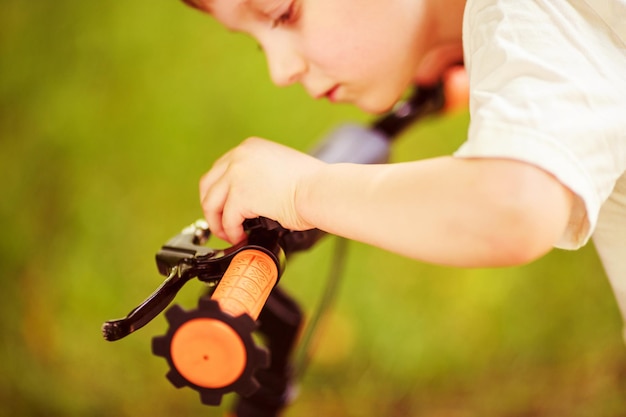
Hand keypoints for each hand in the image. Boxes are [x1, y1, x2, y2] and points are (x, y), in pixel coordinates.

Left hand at [199, 137, 323, 242]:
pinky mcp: (240, 196)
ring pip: (211, 203)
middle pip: (208, 184)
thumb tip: (252, 195)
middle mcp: (239, 156)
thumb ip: (260, 175)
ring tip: (229, 234)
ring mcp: (237, 175)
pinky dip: (231, 232)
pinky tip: (241, 237)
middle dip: (212, 207)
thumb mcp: (280, 167)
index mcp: (250, 147)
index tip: (223, 207)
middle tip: (221, 224)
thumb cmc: (313, 183)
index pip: (221, 169)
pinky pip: (227, 220)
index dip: (219, 192)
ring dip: (218, 223)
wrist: (320, 190)